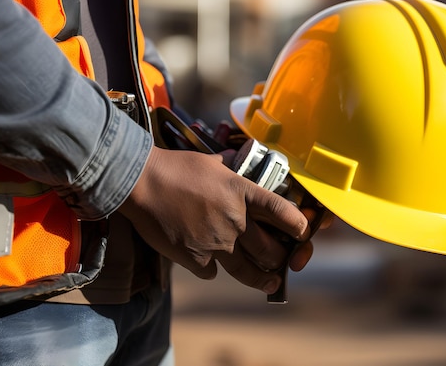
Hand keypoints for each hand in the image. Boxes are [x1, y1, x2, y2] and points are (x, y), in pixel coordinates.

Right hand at [118, 146, 309, 294]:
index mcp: (243, 194)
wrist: (142, 182)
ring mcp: (216, 243)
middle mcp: (236, 221)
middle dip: (280, 260)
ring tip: (269, 284)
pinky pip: (212, 271)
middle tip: (281, 263)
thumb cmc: (176, 167)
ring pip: (246, 271)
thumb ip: (229, 169)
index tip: (303, 233)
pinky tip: (209, 263)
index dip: (299, 226)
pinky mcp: (195, 258)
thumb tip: (235, 160)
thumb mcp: (212, 163)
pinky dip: (212, 268)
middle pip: (270, 251)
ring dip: (261, 280)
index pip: (284, 213)